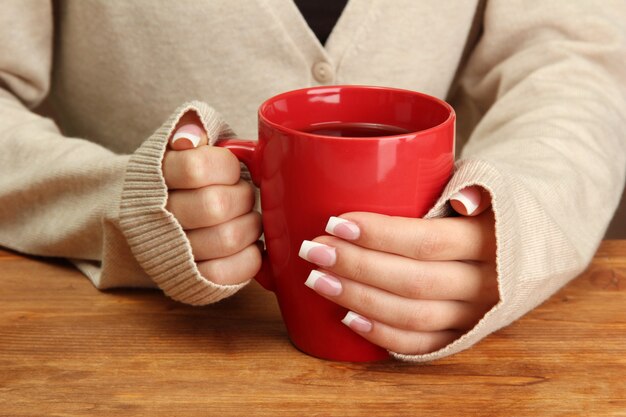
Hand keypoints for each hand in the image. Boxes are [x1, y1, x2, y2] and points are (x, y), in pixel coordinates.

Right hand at [162, 111, 261, 283]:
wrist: (146, 213)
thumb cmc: (181, 173)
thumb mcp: (183, 140)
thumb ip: (192, 127)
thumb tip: (191, 140)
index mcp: (157, 174)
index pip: (197, 167)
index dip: (227, 167)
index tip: (231, 169)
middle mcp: (159, 215)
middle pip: (215, 206)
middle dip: (243, 197)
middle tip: (244, 195)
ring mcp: (173, 251)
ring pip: (226, 239)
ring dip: (250, 226)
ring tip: (246, 218)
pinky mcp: (189, 280)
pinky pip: (227, 274)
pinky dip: (249, 257)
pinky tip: (247, 244)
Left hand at [299, 186, 497, 354]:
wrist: (534, 244)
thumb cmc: (493, 206)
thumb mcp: (492, 184)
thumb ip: (473, 187)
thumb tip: (462, 201)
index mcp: (490, 240)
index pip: (427, 241)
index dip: (379, 235)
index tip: (335, 222)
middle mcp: (487, 284)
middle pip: (413, 282)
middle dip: (356, 267)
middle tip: (314, 250)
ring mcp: (475, 315)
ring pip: (413, 316)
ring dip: (360, 300)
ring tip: (318, 280)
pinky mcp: (463, 336)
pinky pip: (422, 345)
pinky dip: (383, 335)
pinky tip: (347, 319)